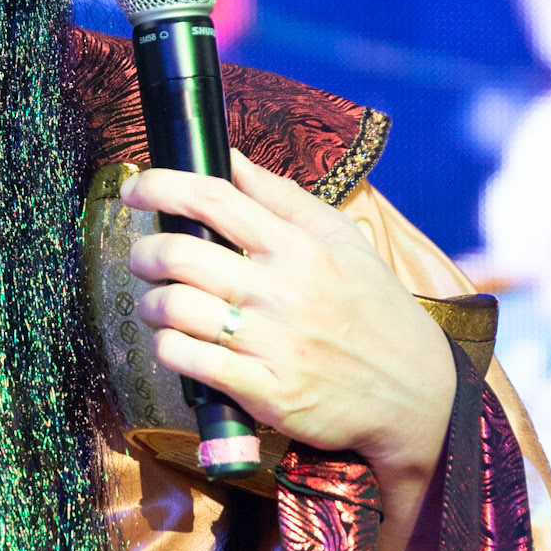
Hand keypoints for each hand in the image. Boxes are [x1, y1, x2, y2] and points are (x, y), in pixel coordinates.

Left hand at [122, 156, 455, 494]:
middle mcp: (283, 290)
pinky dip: (168, 347)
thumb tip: (230, 158)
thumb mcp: (341, 239)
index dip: (160, 186)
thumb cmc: (373, 307)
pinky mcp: (267, 392)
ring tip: (156, 303)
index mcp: (299, 246)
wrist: (415, 391)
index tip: (135, 189)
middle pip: (181, 254)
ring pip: (176, 309)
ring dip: (150, 303)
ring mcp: (273, 344)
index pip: (214, 198)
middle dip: (144, 253)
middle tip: (143, 258)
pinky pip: (190, 362)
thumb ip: (281, 197)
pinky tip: (174, 342)